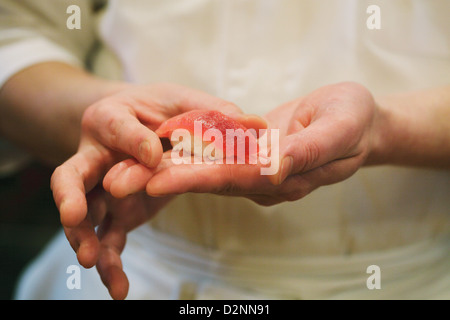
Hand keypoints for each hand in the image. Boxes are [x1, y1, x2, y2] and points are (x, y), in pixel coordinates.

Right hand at [50, 83, 257, 298]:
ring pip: (85, 215)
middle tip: (74, 215)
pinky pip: (108, 238)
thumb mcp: (183, 102)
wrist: (140, 125)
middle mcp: (98, 156)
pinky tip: (120, 289)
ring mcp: (105, 189)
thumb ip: (213, 112)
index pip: (117, 128)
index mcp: (113, 119)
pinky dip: (111, 263)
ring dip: (85, 239)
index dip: (133, 141)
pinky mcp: (119, 212)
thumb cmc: (159, 110)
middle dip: (70, 196)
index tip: (156, 156)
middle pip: (71, 175)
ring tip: (94, 262)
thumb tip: (254, 124)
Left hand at [102, 82, 379, 205]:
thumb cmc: (355, 120)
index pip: (233, 180)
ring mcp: (254, 168)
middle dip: (163, 180)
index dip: (195, 180)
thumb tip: (273, 169)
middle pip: (207, 180)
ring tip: (122, 169)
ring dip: (163, 168)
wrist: (356, 117)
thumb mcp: (340, 128)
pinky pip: (212, 152)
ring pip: (203, 168)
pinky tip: (153, 148)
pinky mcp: (248, 152)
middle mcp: (262, 179)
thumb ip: (307, 151)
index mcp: (284, 177)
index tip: (156, 182)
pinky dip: (183, 151)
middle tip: (117, 181)